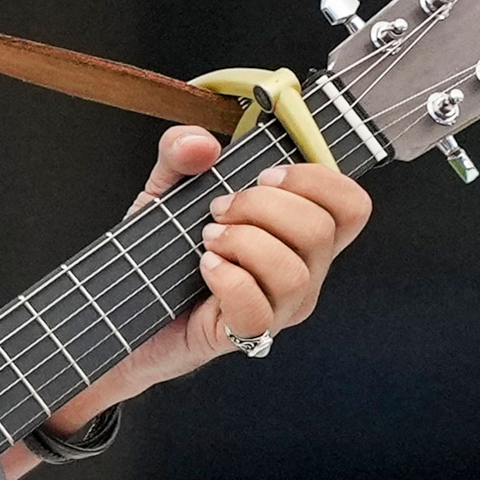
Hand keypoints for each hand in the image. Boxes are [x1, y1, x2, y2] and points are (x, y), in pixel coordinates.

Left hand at [35, 122, 372, 443]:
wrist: (127, 306)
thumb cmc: (162, 250)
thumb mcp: (167, 187)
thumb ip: (180, 152)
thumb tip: (202, 144)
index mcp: (300, 233)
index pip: (352, 206)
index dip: (316, 180)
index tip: (263, 176)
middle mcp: (303, 271)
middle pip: (321, 231)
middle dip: (263, 206)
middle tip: (219, 208)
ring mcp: (280, 308)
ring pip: (293, 272)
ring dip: (244, 243)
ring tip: (208, 239)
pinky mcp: (248, 334)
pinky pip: (257, 309)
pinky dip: (228, 280)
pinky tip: (205, 268)